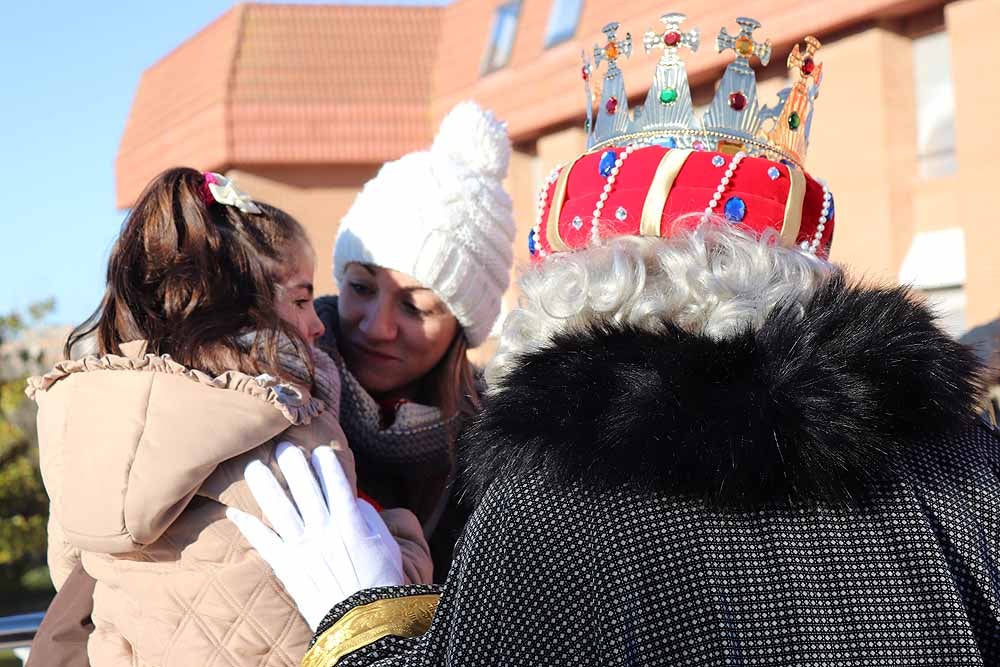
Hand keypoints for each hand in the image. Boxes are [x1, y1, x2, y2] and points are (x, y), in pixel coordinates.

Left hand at [227, 442, 403, 629]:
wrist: (361, 623)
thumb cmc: (380, 582)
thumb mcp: (385, 545)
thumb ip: (368, 519)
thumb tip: (351, 502)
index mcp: (350, 523)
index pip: (336, 484)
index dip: (327, 464)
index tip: (320, 451)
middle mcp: (324, 530)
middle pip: (304, 489)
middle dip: (294, 464)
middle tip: (283, 446)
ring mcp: (302, 548)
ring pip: (278, 508)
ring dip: (264, 485)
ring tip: (253, 465)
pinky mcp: (286, 567)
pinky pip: (263, 542)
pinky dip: (247, 526)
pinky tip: (233, 511)